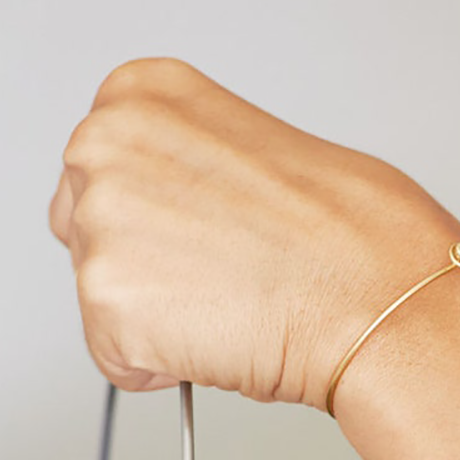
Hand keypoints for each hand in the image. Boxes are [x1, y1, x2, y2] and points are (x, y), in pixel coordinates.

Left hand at [48, 58, 459, 405]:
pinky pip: (114, 357)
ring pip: (100, 296)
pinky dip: (160, 366)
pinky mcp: (105, 304)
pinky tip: (220, 335)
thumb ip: (189, 169)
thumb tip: (173, 215)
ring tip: (232, 301)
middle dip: (143, 262)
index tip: (204, 227)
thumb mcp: (254, 150)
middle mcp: (103, 144)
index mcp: (140, 94)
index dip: (159, 213)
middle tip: (221, 273)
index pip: (102, 168)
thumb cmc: (349, 231)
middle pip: (82, 228)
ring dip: (158, 315)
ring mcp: (99, 224)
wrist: (377, 293)